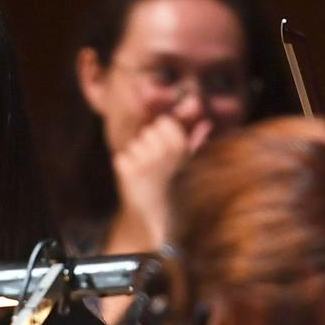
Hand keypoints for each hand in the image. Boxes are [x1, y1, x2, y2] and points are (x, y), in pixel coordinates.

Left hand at [113, 116, 213, 247]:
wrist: (159, 210)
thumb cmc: (172, 178)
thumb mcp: (184, 156)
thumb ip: (193, 133)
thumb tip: (203, 114)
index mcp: (180, 145)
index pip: (164, 121)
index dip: (161, 134)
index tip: (166, 151)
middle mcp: (164, 152)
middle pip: (146, 131)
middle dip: (147, 144)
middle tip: (155, 163)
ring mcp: (146, 162)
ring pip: (133, 144)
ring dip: (136, 156)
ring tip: (147, 172)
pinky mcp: (128, 173)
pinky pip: (120, 157)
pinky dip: (125, 167)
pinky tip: (136, 179)